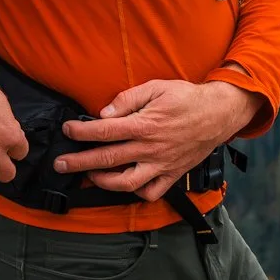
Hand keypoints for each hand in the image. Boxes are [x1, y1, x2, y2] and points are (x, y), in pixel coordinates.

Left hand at [55, 79, 258, 201]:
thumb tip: (104, 112)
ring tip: (89, 176)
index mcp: (145, 124)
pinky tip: (124, 184)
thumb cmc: (186, 97)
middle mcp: (151, 148)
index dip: (81, 132)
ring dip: (103, 181)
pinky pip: (151, 192)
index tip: (67, 130)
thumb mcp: (157, 87)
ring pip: (126, 182)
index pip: (105, 131)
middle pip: (107, 158)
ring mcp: (161, 164)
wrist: (219, 113)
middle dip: (79, 162)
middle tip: (61, 163)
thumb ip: (128, 98)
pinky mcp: (172, 174)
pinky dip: (136, 192)